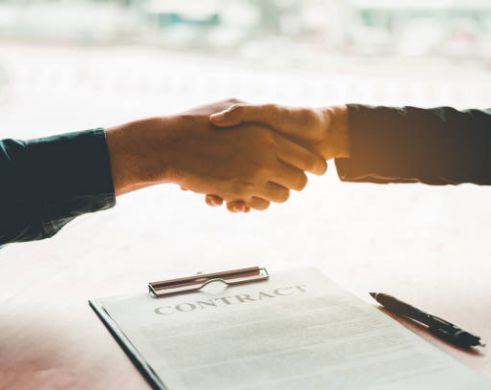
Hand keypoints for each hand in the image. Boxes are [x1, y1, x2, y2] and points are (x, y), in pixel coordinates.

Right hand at [106, 99, 326, 210]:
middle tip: (293, 177)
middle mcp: (264, 161)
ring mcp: (250, 180)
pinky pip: (256, 205)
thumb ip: (254, 113)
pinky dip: (256, 202)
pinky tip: (249, 195)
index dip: (316, 166)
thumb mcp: (232, 104)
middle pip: (299, 184)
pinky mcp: (235, 194)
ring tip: (270, 184)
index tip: (317, 167)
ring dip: (278, 194)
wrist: (169, 145)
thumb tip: (273, 125)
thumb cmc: (200, 120)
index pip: (309, 160)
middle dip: (298, 183)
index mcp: (268, 137)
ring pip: (280, 198)